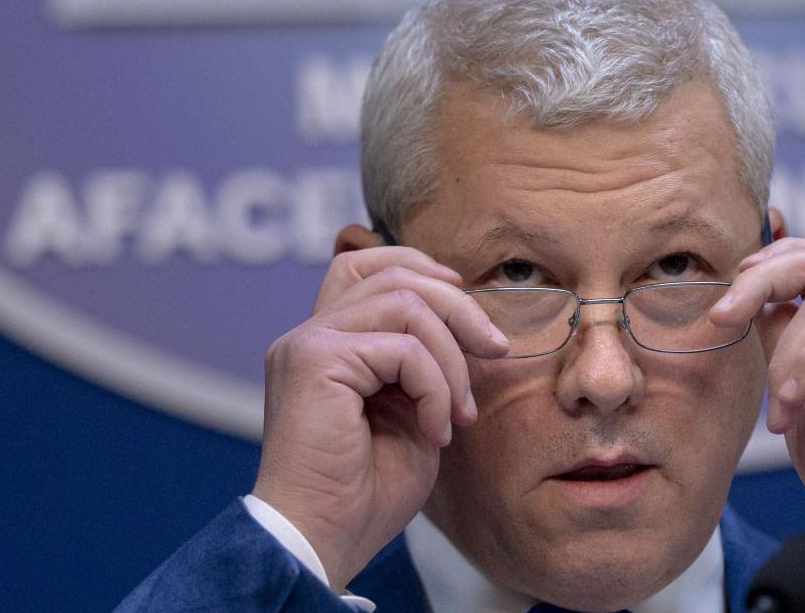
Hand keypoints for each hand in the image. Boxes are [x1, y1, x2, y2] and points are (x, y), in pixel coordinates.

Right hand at [251, 247, 508, 588]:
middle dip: (460, 309)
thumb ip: (423, 362)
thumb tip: (469, 324)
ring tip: (459, 413)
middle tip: (496, 352)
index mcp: (328, 343)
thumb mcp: (411, 411)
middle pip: (395, 275)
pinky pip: (404, 348)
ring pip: (406, 303)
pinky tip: (434, 431)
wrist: (325, 539)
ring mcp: (308, 343)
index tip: (465, 303)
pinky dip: (436, 388)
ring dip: (452, 359)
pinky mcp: (315, 360)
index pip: (364, 265)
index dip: (419, 267)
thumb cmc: (366, 490)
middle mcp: (310, 335)